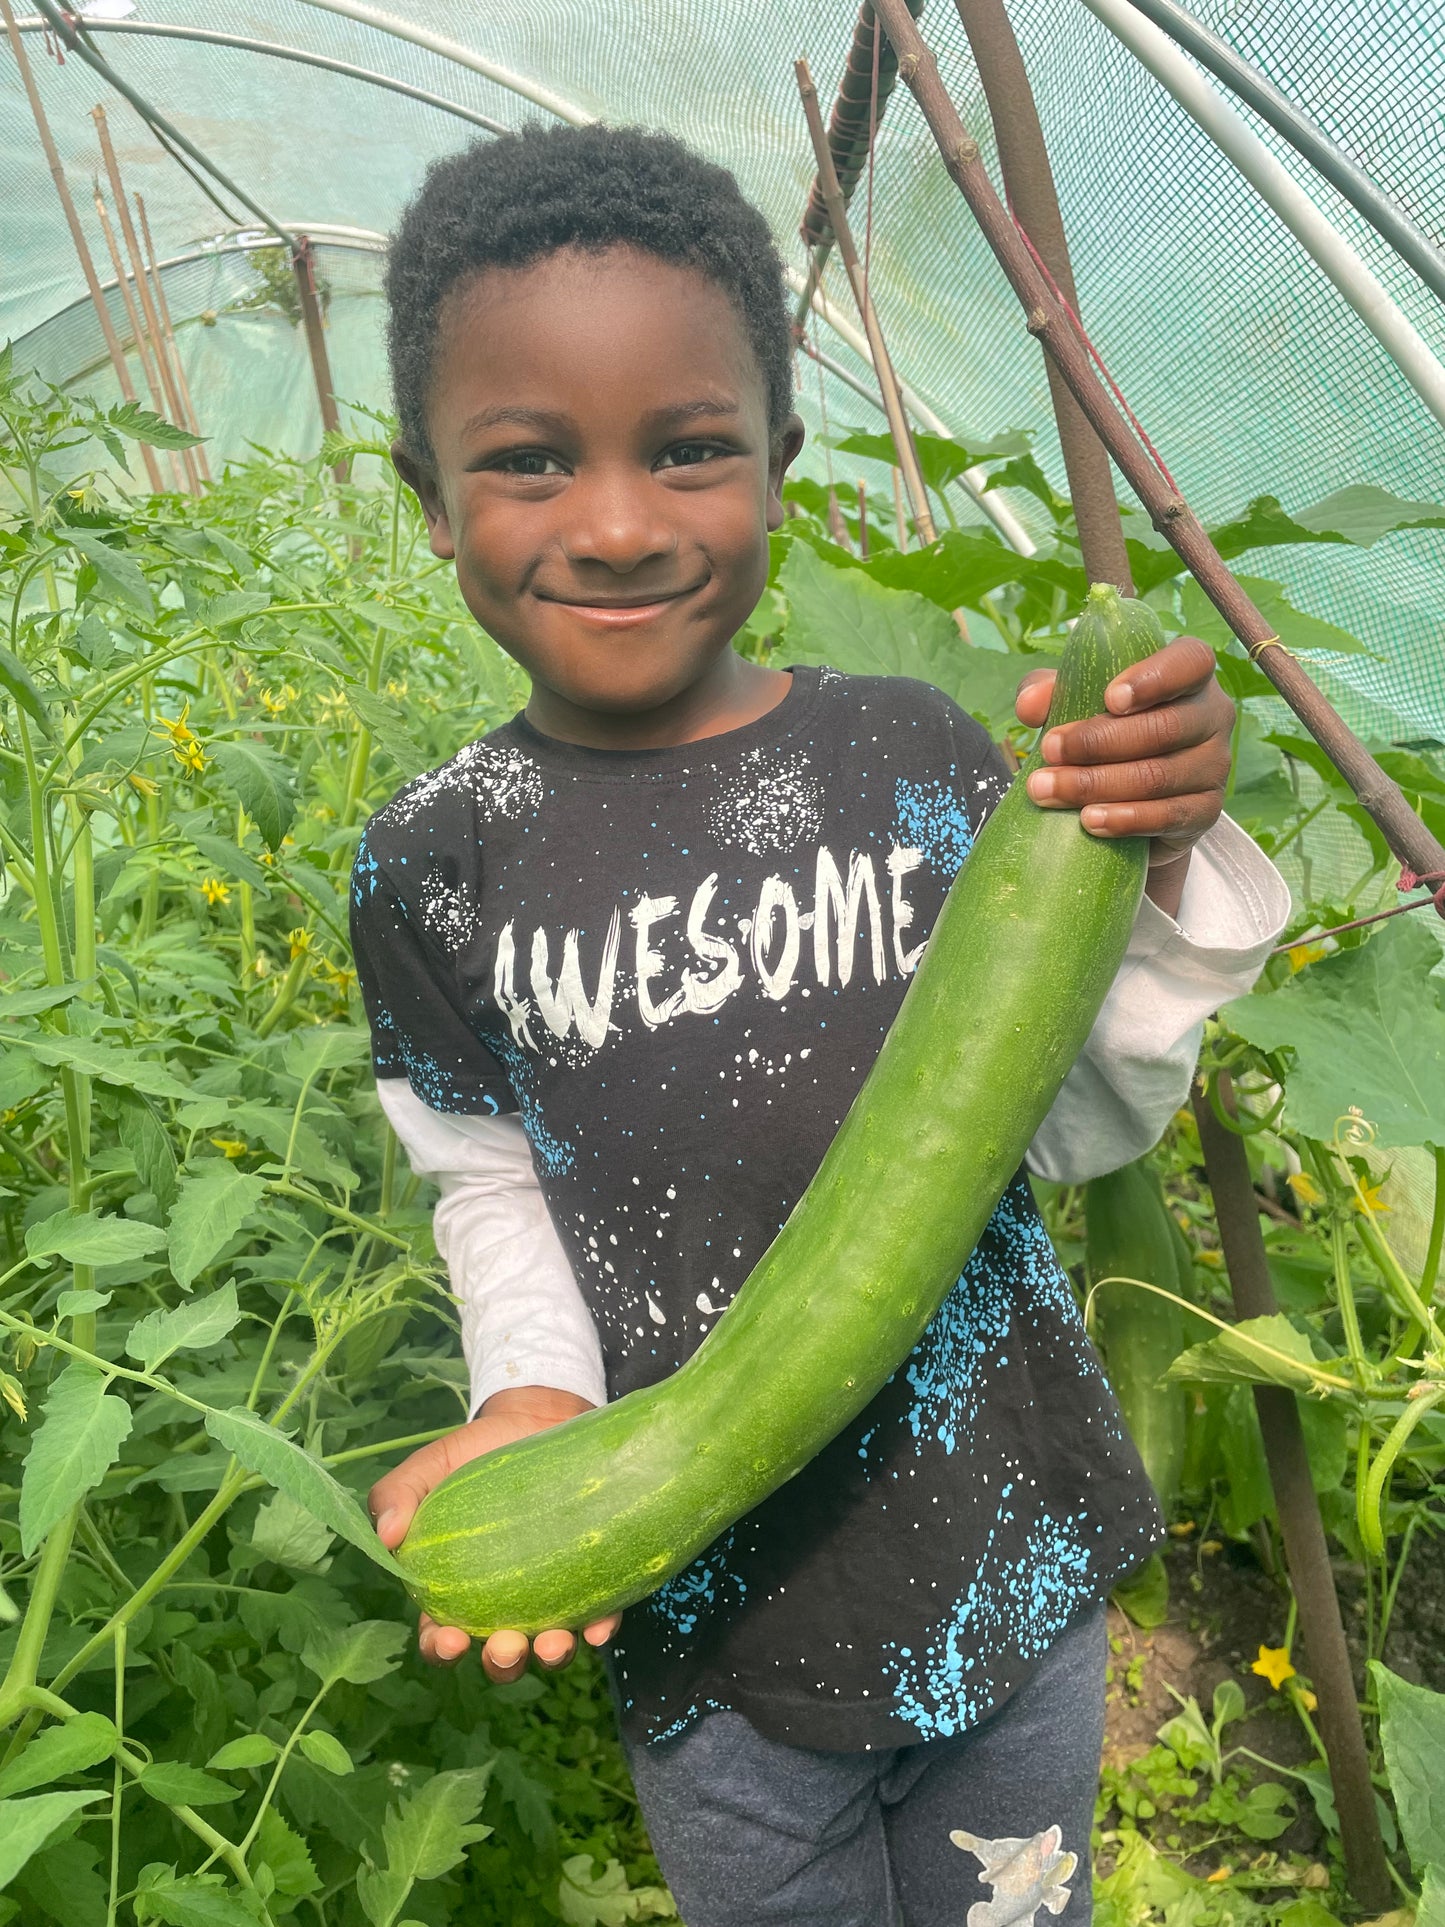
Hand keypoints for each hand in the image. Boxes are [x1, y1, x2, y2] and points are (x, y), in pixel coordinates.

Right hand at [369, 1388, 621, 1680]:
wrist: (536, 1420)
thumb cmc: (474, 1453)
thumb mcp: (428, 1468)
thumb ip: (397, 1494)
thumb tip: (387, 1536)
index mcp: (456, 1591)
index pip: (442, 1636)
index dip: (442, 1649)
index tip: (450, 1639)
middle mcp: (504, 1605)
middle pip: (501, 1655)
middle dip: (502, 1661)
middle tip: (505, 1645)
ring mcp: (549, 1596)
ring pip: (550, 1646)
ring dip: (551, 1655)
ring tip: (552, 1642)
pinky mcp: (589, 1578)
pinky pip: (598, 1615)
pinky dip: (600, 1629)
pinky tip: (600, 1628)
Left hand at [1014, 635, 1233, 863]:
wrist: (1134, 799)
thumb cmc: (1106, 730)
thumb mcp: (1076, 701)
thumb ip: (1051, 691)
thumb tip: (1029, 704)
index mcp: (1190, 676)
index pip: (1190, 662)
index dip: (1153, 678)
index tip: (1109, 699)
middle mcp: (1212, 715)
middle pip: (1162, 728)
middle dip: (1096, 742)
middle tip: (1047, 751)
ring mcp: (1215, 765)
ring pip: (1158, 776)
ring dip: (1096, 785)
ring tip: (1047, 791)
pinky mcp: (1207, 810)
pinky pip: (1168, 816)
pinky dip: (1125, 819)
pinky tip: (1089, 820)